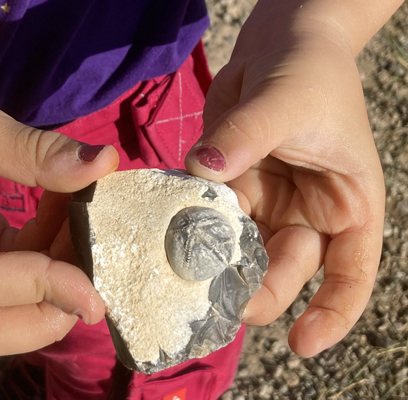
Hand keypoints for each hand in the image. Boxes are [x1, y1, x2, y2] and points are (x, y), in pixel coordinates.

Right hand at [0, 60, 118, 356]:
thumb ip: (37, 152)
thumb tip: (105, 163)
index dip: (46, 288)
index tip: (97, 287)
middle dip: (47, 315)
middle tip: (95, 276)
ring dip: (50, 285)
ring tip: (82, 227)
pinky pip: (4, 282)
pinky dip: (40, 260)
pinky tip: (61, 219)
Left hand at [185, 0, 384, 356]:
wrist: (280, 40)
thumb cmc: (308, 70)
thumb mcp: (288, 100)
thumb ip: (248, 136)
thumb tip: (204, 167)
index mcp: (347, 204)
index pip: (352, 272)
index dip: (333, 314)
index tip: (303, 345)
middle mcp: (307, 212)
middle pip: (284, 268)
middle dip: (254, 289)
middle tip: (219, 304)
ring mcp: (266, 202)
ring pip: (241, 251)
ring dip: (214, 265)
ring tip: (184, 281)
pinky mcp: (230, 185)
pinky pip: (209, 216)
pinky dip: (189, 228)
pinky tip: (166, 238)